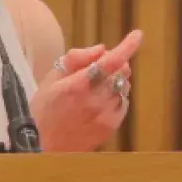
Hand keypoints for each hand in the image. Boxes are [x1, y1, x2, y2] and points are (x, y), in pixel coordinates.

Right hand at [30, 30, 142, 152]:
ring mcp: (105, 114)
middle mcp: (95, 100)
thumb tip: (102, 49)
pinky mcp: (112, 125)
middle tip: (99, 67)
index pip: (110, 61)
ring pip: (124, 86)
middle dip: (116, 63)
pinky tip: (99, 101)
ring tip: (94, 88)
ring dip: (115, 80)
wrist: (44, 146)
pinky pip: (123, 102)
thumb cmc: (45, 109)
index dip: (127, 46)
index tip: (137, 35)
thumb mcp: (51, 78)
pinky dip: (116, 96)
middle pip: (122, 71)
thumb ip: (76, 59)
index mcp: (78, 85)